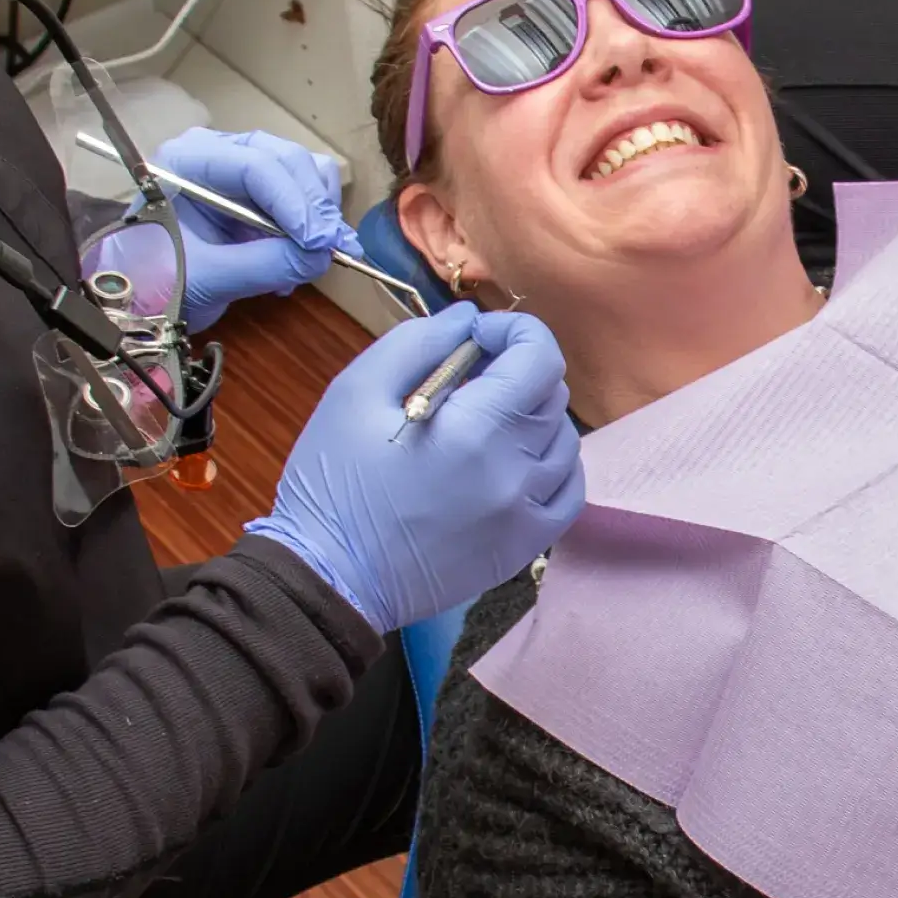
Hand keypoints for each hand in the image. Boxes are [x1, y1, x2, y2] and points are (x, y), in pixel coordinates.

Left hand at [96, 128, 362, 329]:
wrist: (131, 300)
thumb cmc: (152, 283)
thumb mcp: (206, 277)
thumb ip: (264, 263)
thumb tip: (321, 255)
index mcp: (188, 160)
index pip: (256, 164)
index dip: (295, 201)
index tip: (319, 241)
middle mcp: (217, 153)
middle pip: (285, 159)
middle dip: (314, 205)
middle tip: (331, 249)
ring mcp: (238, 171)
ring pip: (301, 172)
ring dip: (316, 214)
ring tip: (309, 260)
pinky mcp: (254, 196)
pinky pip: (299, 198)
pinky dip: (310, 226)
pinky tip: (297, 263)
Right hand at [249, 306, 586, 633]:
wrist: (328, 579)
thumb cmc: (333, 483)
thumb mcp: (355, 392)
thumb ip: (417, 343)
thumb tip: (468, 319)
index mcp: (474, 429)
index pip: (539, 356)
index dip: (515, 331)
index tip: (479, 339)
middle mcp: (513, 472)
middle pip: (551, 394)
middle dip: (516, 372)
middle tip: (469, 381)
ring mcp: (523, 515)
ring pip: (564, 441)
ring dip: (534, 418)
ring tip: (486, 424)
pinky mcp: (522, 549)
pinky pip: (568, 494)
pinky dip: (555, 467)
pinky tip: (520, 461)